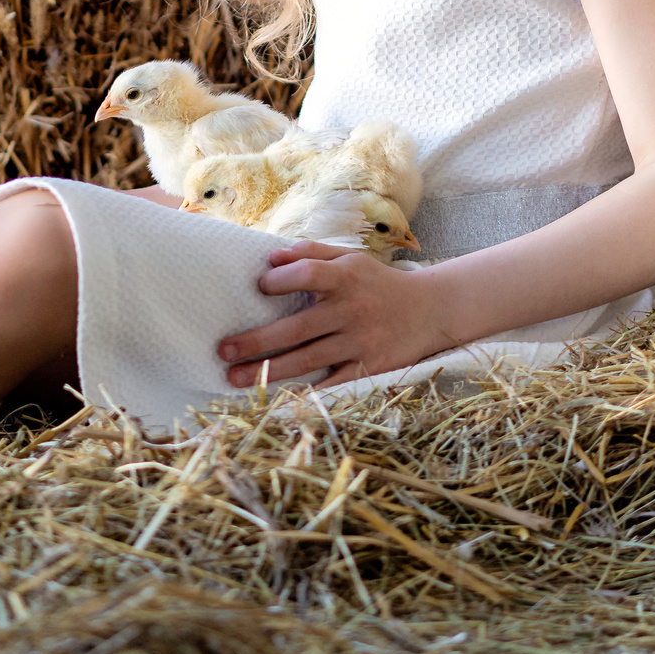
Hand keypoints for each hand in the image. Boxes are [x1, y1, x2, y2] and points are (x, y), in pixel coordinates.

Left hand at [216, 244, 459, 388]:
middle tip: (223, 351)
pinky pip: (333, 384)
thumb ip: (311, 253)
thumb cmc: (379, 282)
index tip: (258, 286)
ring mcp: (361, 342)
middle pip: (298, 328)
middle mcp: (352, 310)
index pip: (309, 274)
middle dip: (257, 341)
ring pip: (308, 360)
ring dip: (268, 371)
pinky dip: (308, 393)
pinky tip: (278, 400)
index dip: (281, 279)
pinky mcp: (370, 367)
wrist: (430, 310)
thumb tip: (268, 257)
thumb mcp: (351, 259)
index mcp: (346, 277)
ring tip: (234, 379)